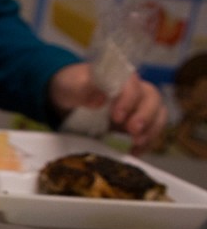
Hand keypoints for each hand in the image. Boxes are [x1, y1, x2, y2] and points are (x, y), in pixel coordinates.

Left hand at [49, 63, 167, 152]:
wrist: (69, 97)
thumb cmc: (72, 87)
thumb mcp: (70, 86)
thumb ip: (82, 90)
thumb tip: (100, 99)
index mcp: (120, 76)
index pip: (132, 85)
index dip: (128, 101)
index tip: (116, 117)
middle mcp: (135, 89)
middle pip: (152, 99)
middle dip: (145, 116)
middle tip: (133, 131)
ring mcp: (140, 106)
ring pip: (158, 114)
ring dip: (151, 130)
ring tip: (137, 144)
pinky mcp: (139, 122)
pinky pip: (152, 131)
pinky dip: (147, 142)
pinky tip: (135, 152)